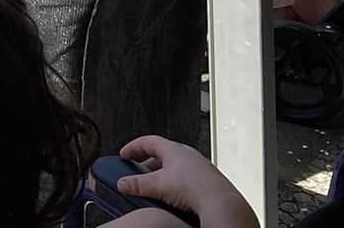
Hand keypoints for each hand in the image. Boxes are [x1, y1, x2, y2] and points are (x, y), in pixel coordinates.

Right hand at [117, 138, 257, 227]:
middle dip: (147, 163)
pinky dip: (176, 182)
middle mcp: (188, 154)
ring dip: (163, 173)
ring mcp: (199, 166)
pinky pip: (186, 176)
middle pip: (162, 153)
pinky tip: (175, 195)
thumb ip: (137, 184)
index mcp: (174, 149)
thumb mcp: (158, 186)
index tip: (125, 154)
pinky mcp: (207, 179)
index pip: (148, 141)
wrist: (220, 202)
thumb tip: (123, 184)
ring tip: (157, 186)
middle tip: (139, 173)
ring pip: (175, 166)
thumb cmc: (195, 188)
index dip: (133, 147)